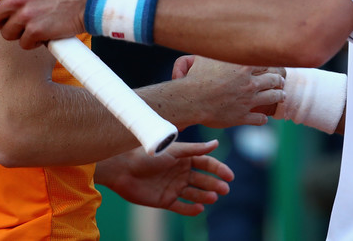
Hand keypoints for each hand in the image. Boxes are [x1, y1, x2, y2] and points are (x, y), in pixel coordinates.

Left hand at [0, 0, 88, 48]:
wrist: (87, 2)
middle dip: (0, 22)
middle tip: (13, 21)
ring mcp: (26, 16)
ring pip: (7, 33)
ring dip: (19, 33)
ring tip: (35, 24)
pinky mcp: (35, 31)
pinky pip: (23, 44)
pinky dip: (33, 42)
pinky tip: (44, 32)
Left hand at [95, 139, 233, 215]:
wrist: (123, 168)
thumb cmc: (148, 155)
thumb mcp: (174, 150)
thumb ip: (195, 149)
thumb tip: (216, 143)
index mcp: (184, 158)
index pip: (206, 164)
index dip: (219, 169)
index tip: (229, 176)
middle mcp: (181, 173)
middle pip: (203, 180)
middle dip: (214, 184)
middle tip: (224, 189)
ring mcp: (173, 187)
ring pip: (194, 194)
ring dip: (205, 196)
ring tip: (212, 198)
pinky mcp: (165, 200)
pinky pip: (181, 207)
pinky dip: (191, 209)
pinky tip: (199, 208)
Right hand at [169, 55, 284, 127]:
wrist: (190, 100)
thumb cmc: (197, 76)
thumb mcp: (208, 56)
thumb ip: (218, 49)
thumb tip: (220, 38)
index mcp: (244, 67)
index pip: (266, 63)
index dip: (271, 64)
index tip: (273, 65)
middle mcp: (249, 83)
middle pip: (273, 80)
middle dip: (279, 81)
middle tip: (281, 81)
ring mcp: (248, 101)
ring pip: (272, 98)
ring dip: (279, 96)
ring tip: (281, 96)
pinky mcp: (242, 117)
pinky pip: (260, 118)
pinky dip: (263, 118)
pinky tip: (263, 117)